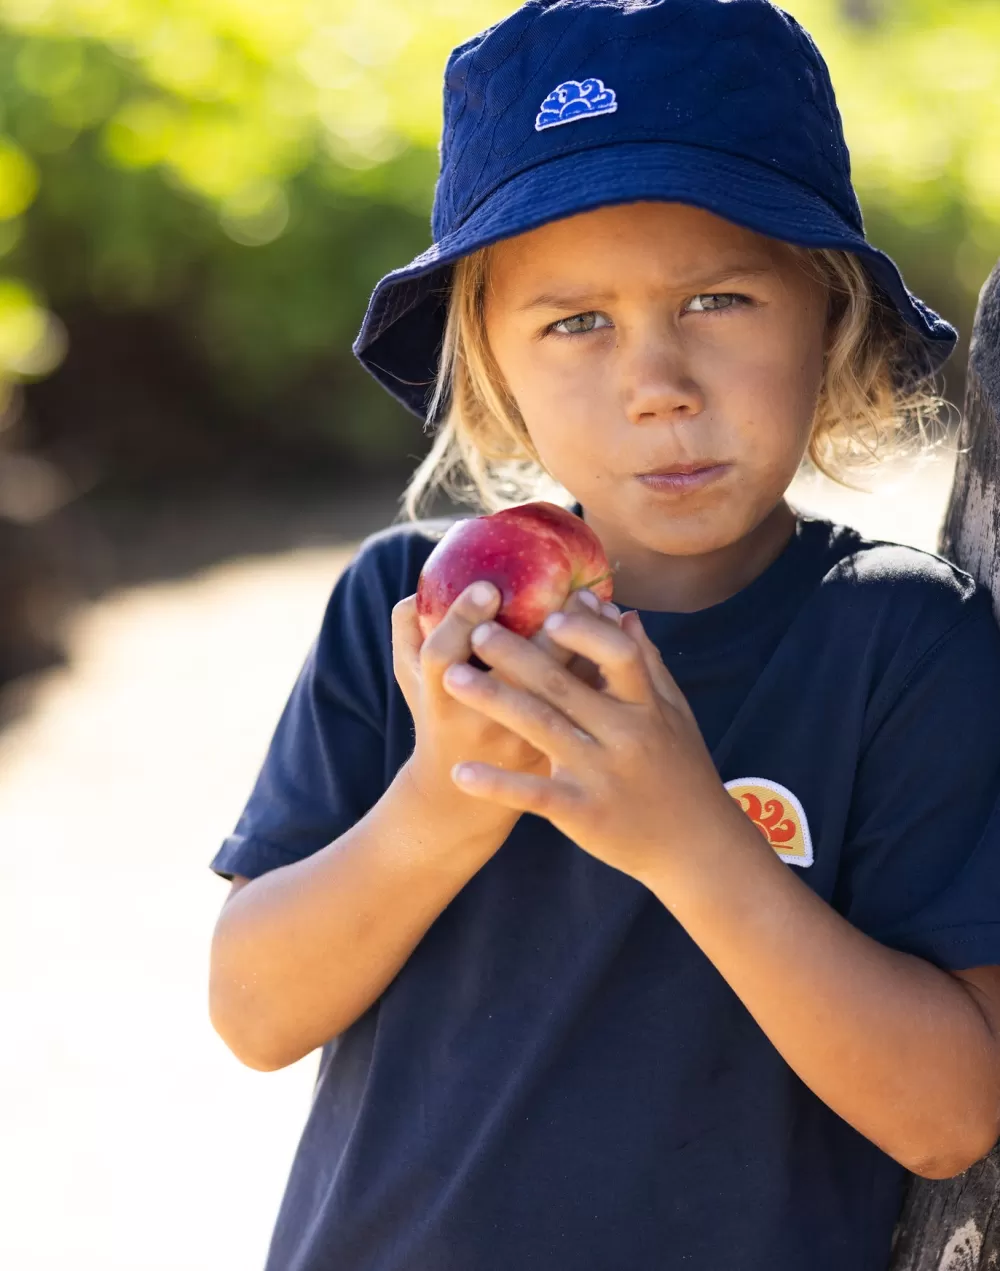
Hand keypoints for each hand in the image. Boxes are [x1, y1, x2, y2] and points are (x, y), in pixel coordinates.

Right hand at [391, 580, 620, 829]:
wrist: (460, 804)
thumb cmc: (439, 720)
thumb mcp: (413, 681)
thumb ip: (409, 633)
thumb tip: (419, 591)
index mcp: (440, 701)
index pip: (443, 656)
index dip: (462, 621)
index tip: (488, 587)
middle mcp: (481, 725)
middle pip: (513, 678)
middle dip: (541, 631)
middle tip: (564, 586)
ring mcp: (522, 744)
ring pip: (559, 694)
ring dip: (581, 647)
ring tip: (592, 601)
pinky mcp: (557, 756)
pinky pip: (585, 709)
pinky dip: (601, 670)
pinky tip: (611, 632)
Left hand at [440, 606, 737, 883]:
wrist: (695, 848)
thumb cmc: (682, 772)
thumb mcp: (676, 716)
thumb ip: (648, 665)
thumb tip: (622, 613)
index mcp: (648, 708)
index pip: (619, 656)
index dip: (585, 632)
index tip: (549, 613)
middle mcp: (625, 737)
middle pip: (565, 688)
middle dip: (518, 655)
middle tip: (478, 631)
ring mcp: (602, 776)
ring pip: (542, 730)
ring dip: (495, 700)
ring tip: (451, 677)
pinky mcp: (582, 813)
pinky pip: (534, 794)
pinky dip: (497, 783)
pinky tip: (461, 771)